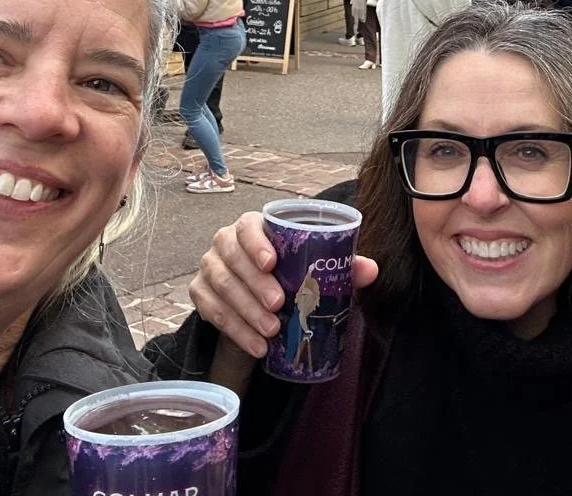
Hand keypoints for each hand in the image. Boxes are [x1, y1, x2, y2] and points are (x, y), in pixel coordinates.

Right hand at [188, 211, 378, 358]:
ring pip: (221, 285)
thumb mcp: (315, 270)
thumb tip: (371, 269)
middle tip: (278, 305)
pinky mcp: (200, 294)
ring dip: (245, 310)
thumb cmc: (290, 276)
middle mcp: (225, 243)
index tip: (272, 263)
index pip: (248, 226)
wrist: (260, 304)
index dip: (256, 242)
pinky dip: (234, 329)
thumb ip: (343, 266)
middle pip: (232, 257)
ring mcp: (209, 268)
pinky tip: (255, 345)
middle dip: (255, 283)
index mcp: (252, 227)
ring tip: (271, 331)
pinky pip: (211, 310)